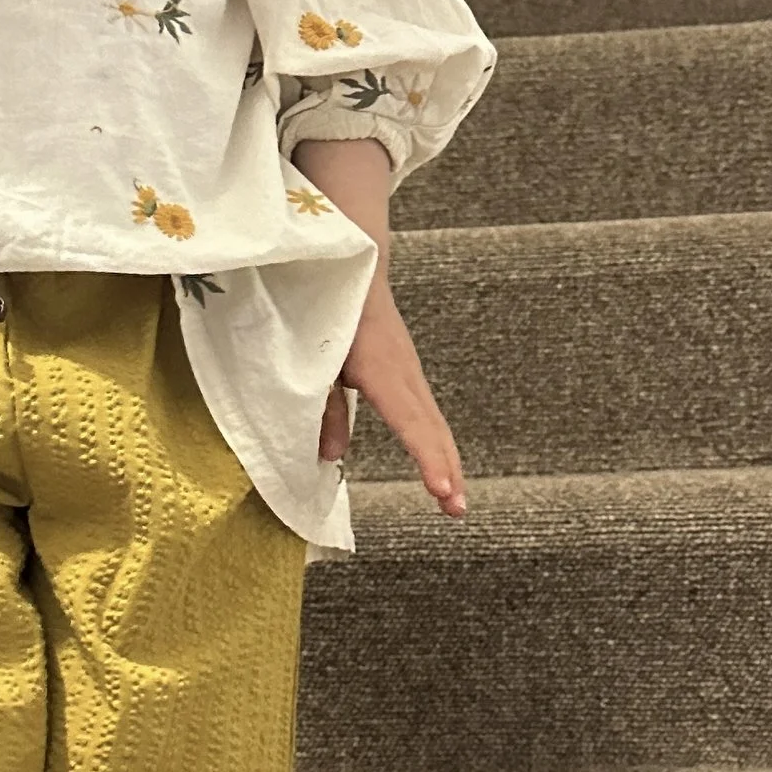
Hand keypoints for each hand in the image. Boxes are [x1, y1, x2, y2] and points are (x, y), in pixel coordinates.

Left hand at [320, 274, 467, 515]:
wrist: (354, 261)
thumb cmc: (329, 307)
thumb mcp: (315, 358)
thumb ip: (324, 406)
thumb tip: (333, 456)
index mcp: (380, 369)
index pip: (410, 422)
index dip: (427, 459)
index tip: (443, 491)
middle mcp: (404, 372)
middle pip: (432, 427)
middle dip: (446, 470)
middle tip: (456, 511)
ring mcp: (410, 370)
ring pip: (433, 421)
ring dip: (445, 460)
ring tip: (454, 500)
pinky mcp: (406, 370)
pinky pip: (425, 411)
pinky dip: (435, 441)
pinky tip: (439, 463)